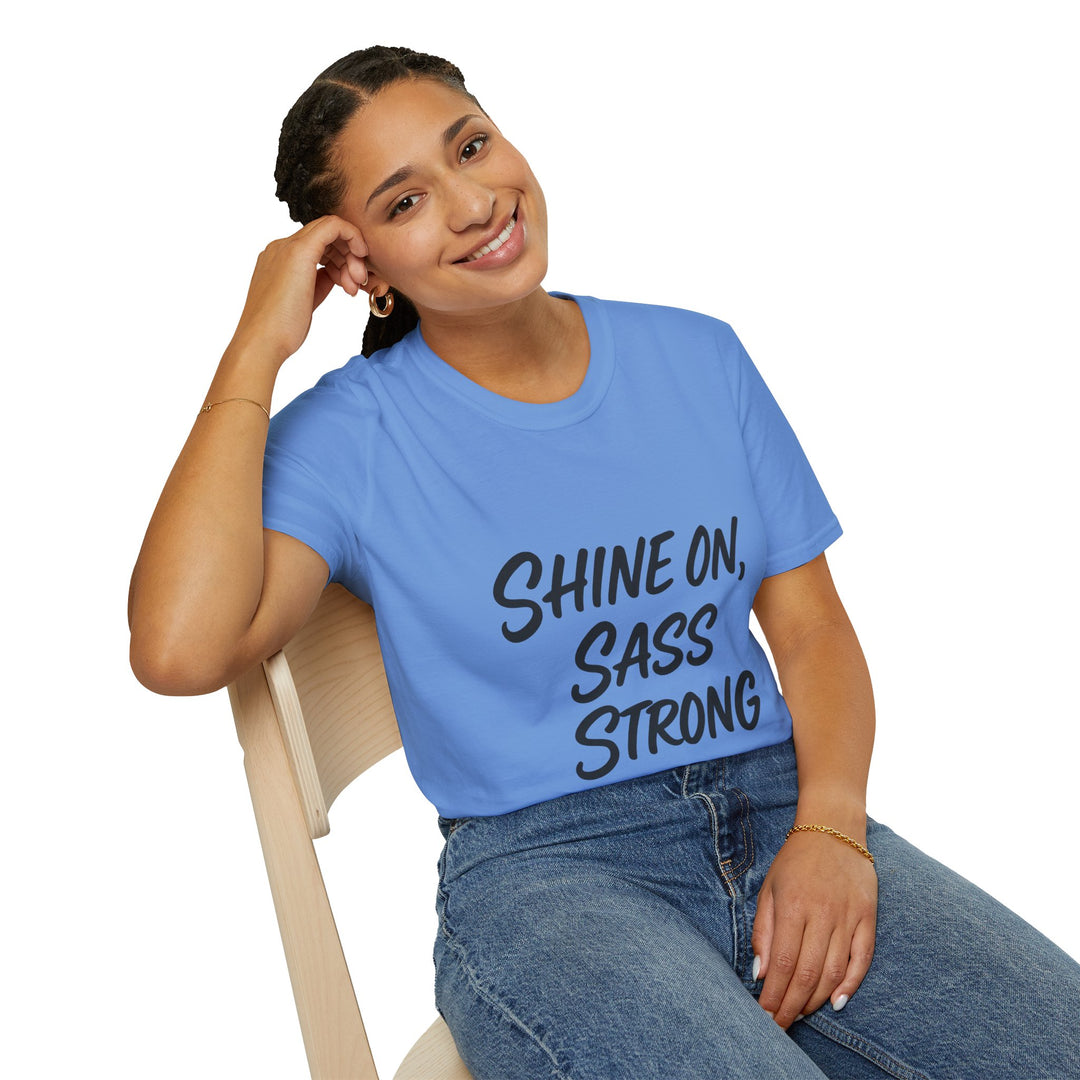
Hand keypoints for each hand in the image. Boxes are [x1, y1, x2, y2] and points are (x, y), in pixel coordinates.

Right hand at [229, 215, 368, 366]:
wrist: (262, 341)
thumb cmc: (281, 330)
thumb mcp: (305, 300)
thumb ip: (318, 283)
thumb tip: (335, 275)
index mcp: (278, 259)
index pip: (317, 245)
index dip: (339, 260)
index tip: (350, 282)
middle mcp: (280, 247)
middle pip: (325, 237)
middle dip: (348, 257)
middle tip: (358, 284)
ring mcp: (287, 247)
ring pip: (330, 230)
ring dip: (351, 255)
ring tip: (354, 286)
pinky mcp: (299, 251)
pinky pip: (333, 226)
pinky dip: (352, 237)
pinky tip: (360, 256)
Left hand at [752, 829, 877, 1027]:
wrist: (833, 829)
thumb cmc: (795, 861)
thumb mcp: (769, 889)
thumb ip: (763, 931)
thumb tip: (760, 973)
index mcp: (793, 906)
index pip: (783, 963)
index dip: (774, 995)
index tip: (765, 1016)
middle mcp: (822, 913)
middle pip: (807, 973)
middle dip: (792, 1006)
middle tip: (780, 1026)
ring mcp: (848, 916)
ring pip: (834, 971)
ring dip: (816, 999)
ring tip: (801, 1014)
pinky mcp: (868, 917)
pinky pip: (862, 958)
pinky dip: (851, 984)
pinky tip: (836, 1002)